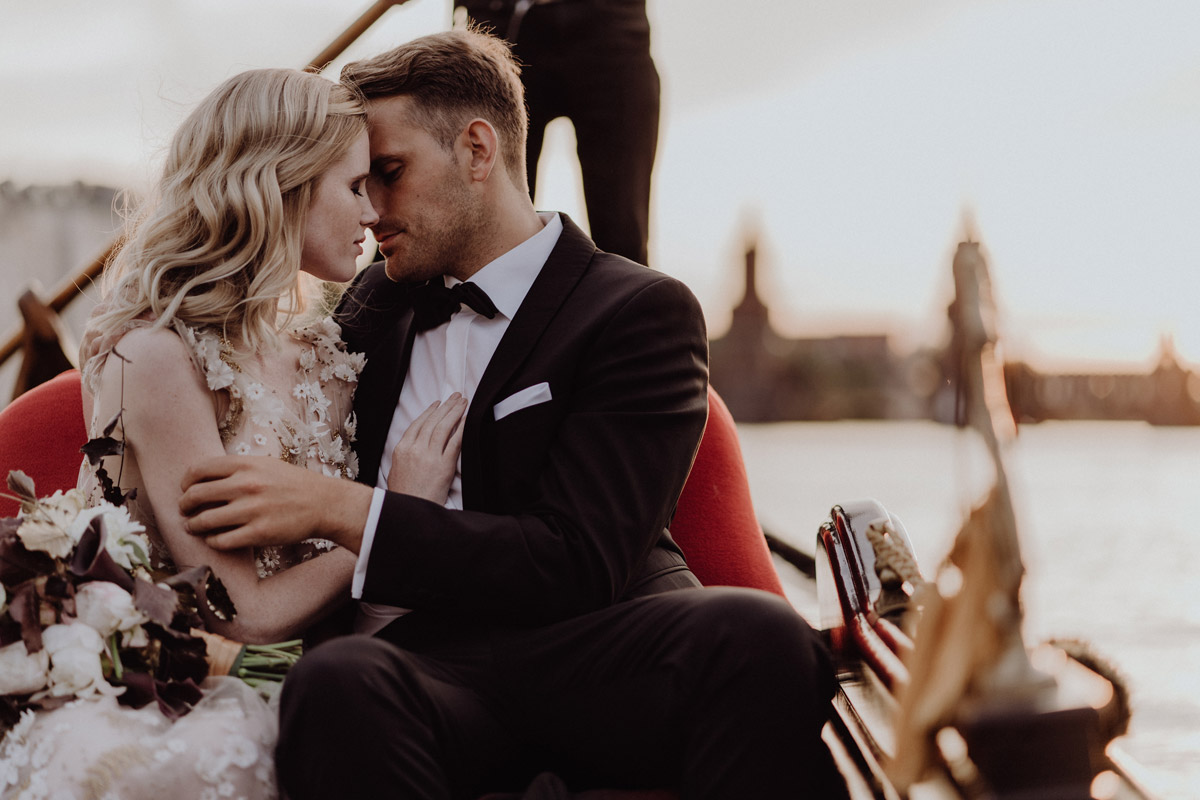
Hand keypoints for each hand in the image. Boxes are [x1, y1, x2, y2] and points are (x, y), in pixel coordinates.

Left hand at [179, 456, 371, 552]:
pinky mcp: (259, 534)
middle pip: (196, 495)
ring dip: (193, 526)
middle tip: (184, 510)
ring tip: (193, 527)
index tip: (185, 489)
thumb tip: (202, 477)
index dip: (186, 482)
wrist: (324, 503)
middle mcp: (246, 485)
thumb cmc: (293, 484)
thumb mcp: (265, 464)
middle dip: (184, 505)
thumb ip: (236, 468)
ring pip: (204, 521)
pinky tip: (214, 539)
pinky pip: (221, 541)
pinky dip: (212, 541)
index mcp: (246, 465)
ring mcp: (252, 510)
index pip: (199, 470)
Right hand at [387, 394, 466, 502]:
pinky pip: (455, 442)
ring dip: (455, 412)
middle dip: (446, 407)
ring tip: (463, 402)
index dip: (429, 412)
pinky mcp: (443, 466)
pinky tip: (468, 420)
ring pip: (443, 427)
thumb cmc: (404, 496)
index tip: (438, 404)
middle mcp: (414, 449)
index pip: (417, 424)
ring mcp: (429, 457)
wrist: (409, 512)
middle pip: (432, 421)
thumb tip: (415, 446)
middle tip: (456, 397)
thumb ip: (405, 456)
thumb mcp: (396, 472)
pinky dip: (462, 429)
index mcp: (401, 449)